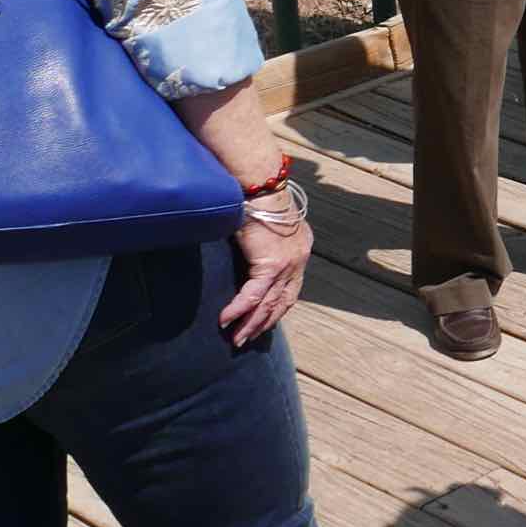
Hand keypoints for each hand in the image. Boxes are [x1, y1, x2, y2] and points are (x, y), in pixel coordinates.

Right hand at [219, 204, 311, 345]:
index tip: (265, 319)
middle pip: (282, 301)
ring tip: (236, 339)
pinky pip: (252, 296)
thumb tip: (250, 250)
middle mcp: (298, 260)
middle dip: (265, 322)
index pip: (292, 287)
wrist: (262, 187)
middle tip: (247, 338)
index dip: (278, 306)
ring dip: (251, 323)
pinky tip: (225, 320)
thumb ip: (265, 241)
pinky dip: (238, 310)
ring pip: (268, 304)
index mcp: (300, 249)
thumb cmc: (260, 198)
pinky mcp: (270, 265)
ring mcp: (287, 265)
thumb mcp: (269, 223)